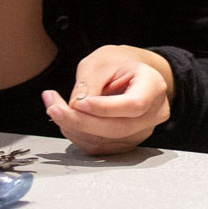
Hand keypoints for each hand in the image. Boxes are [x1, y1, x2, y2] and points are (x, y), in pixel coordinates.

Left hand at [42, 45, 171, 154]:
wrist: (127, 73)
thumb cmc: (116, 63)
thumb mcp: (100, 62)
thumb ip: (89, 84)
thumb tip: (74, 107)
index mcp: (154, 86)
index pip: (134, 105)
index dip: (105, 108)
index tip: (79, 103)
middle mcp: (153, 113)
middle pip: (118, 128)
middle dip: (81, 121)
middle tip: (54, 107)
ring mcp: (141, 132)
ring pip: (104, 140)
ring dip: (73, 127)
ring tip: (54, 106)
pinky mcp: (124, 143)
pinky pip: (97, 146)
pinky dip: (76, 134)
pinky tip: (66, 117)